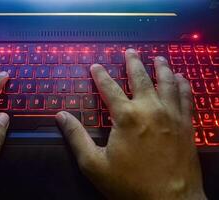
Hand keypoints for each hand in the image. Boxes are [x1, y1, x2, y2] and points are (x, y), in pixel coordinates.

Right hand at [56, 49, 206, 199]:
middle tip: (130, 51)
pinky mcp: (186, 125)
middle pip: (141, 78)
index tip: (96, 66)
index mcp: (126, 117)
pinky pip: (186, 97)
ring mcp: (171, 115)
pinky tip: (181, 78)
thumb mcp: (94, 164)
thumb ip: (76, 137)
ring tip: (157, 58)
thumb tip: (61, 115)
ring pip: (167, 83)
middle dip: (133, 63)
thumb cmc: (128, 184)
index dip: (100, 75)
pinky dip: (183, 85)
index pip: (109, 88)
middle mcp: (150, 109)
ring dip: (161, 68)